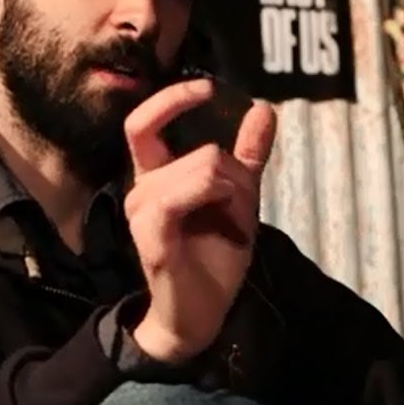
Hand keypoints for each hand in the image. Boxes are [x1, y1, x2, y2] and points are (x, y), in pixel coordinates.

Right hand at [122, 79, 277, 362]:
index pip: (143, 122)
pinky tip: (224, 218)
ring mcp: (141, 212)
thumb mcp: (238, 200)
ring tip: (230, 227)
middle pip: (204, 153)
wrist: (201, 316)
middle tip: (242, 211)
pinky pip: (178, 198)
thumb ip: (247, 155)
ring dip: (233, 195)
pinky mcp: (149, 236)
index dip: (172, 99)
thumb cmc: (213, 259)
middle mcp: (141, 190)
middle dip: (239, 177)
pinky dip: (210, 198)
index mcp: (156, 177)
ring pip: (202, 169)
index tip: (207, 89)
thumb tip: (262, 108)